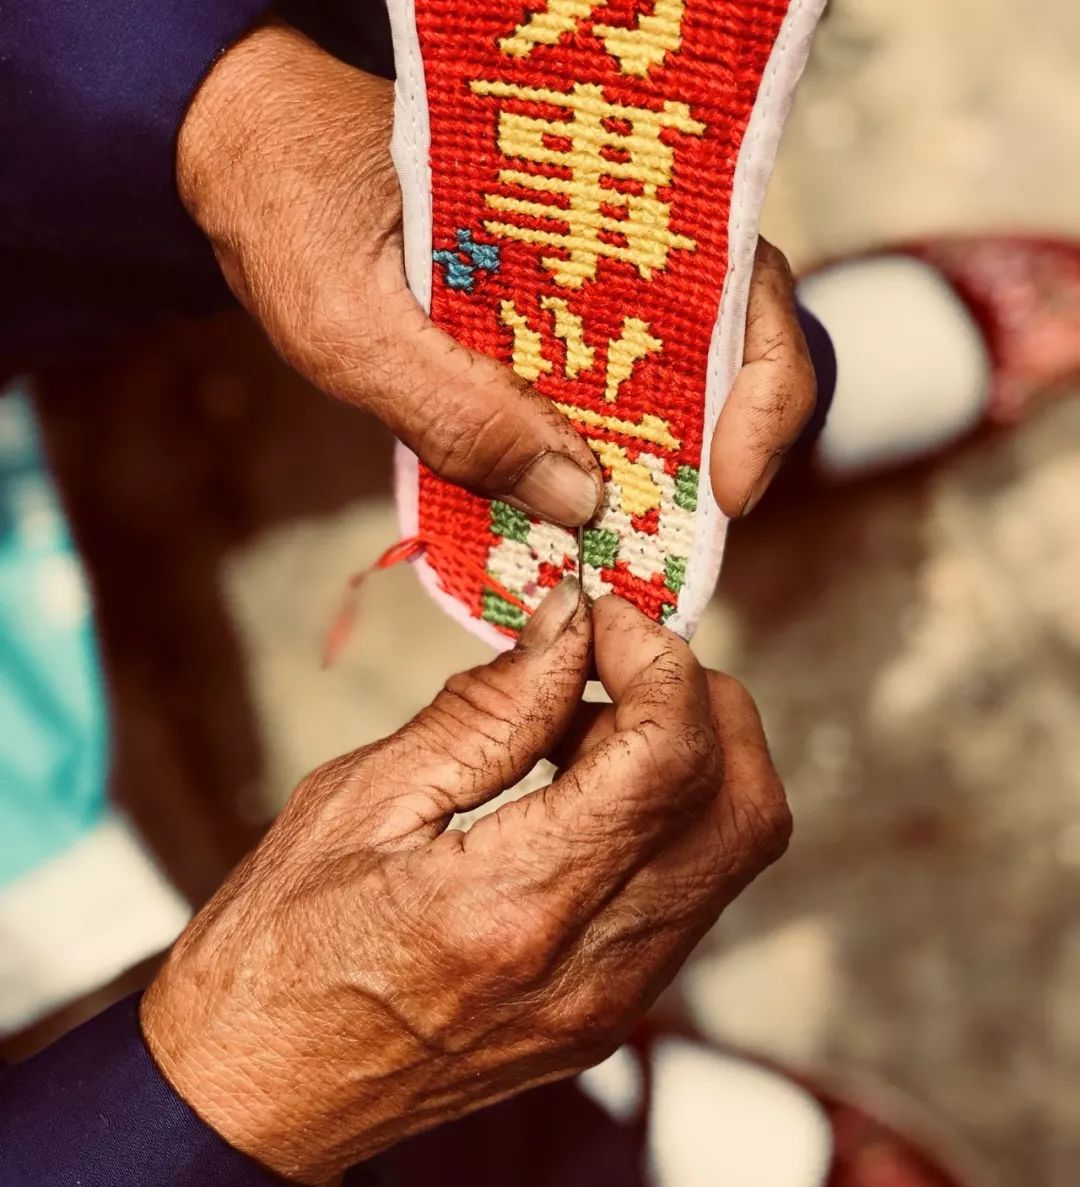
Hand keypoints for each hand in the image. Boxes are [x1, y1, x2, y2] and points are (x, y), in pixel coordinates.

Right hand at [140, 586, 790, 1186]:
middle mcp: (593, 969)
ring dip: (691, 757)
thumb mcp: (360, 802)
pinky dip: (667, 817)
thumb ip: (483, 712)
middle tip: (613, 660)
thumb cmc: (279, 950)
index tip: (601, 616)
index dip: (658, 658)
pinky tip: (582, 796)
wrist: (262, 1098)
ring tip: (582, 729)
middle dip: (705, 700)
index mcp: (516, 907)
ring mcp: (616, 1006)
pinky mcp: (614, 1018)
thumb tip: (570, 625)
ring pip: (736, 850)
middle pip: (746, 806)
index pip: (671, 757)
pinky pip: (691, 893)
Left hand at [176, 22, 814, 524]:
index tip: (730, 484)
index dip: (767, 386)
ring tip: (628, 543)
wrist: (247, 152)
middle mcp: (606, 237)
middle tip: (683, 540)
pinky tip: (565, 513)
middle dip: (727, 444)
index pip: (738, 278)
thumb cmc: (294, 206)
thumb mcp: (351, 321)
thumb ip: (452, 408)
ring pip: (664, 374)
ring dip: (661, 462)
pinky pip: (592, 393)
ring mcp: (574, 285)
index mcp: (591, 201)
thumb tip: (574, 499)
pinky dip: (593, 456)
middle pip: (727, 336)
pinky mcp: (535, 326)